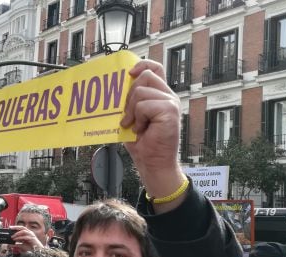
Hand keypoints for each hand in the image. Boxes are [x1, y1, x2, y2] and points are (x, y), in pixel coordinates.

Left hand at [10, 226, 43, 252]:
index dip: (15, 227)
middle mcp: (29, 233)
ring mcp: (31, 235)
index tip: (10, 228)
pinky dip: (19, 238)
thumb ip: (16, 245)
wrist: (38, 252)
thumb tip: (9, 245)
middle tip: (10, 228)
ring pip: (23, 231)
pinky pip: (25, 237)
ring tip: (12, 237)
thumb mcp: (21, 246)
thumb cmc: (31, 248)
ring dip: (17, 233)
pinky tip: (16, 240)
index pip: (21, 228)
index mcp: (27, 233)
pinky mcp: (32, 238)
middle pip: (22, 227)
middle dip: (15, 227)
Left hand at [121, 59, 186, 211]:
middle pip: (145, 76)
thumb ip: (130, 101)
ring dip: (132, 111)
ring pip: (140, 91)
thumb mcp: (132, 117)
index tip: (129, 73)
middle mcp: (168, 96)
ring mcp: (171, 103)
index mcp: (160, 95)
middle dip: (129, 96)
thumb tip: (114, 87)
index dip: (142, 64)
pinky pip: (143, 105)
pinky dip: (138, 119)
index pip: (155, 68)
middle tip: (128, 117)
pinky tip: (141, 130)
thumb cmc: (142, 143)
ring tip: (136, 126)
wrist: (152, 163)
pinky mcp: (170, 111)